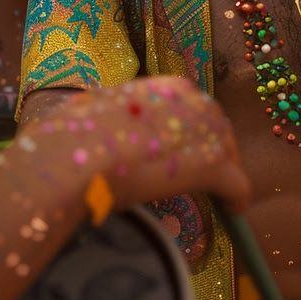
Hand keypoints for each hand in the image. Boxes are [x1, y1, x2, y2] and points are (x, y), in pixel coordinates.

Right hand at [24, 77, 251, 213]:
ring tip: (224, 197)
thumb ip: (103, 119)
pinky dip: (237, 196)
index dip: (192, 128)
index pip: (189, 103)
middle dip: (215, 147)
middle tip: (211, 175)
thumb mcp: (85, 115)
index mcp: (155, 88)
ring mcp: (198, 129)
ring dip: (227, 171)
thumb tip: (92, 127)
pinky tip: (235, 211)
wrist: (67, 161)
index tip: (187, 147)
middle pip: (214, 122)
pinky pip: (234, 180)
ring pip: (225, 149)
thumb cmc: (62, 140)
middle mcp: (183, 99)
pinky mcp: (208, 164)